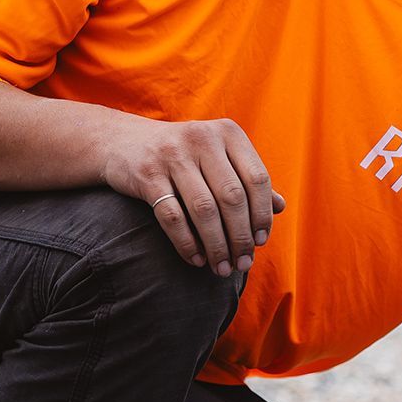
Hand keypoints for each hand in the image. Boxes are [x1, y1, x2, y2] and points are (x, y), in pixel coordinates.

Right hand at [101, 113, 283, 275]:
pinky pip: (172, 217)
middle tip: (242, 264)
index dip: (262, 214)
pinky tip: (196, 260)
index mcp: (228, 133)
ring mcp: (172, 155)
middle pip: (232, 198)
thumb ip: (246, 179)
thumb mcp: (217, 157)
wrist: (122, 142)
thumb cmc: (183, 155)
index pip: (257, 178)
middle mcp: (202, 139)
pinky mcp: (146, 174)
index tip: (261, 242)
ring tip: (222, 268)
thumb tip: (280, 206)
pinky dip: (187, 243)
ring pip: (204, 210)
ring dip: (216, 246)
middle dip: (240, 237)